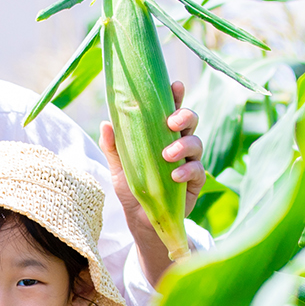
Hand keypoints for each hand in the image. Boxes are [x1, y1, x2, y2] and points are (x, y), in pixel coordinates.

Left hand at [101, 79, 204, 286]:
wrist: (141, 220)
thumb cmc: (132, 187)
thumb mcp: (119, 166)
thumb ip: (113, 146)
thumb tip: (106, 123)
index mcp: (162, 134)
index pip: (171, 109)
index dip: (175, 96)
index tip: (175, 85)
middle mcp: (179, 144)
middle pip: (190, 121)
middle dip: (185, 116)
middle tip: (171, 122)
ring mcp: (189, 162)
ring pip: (197, 143)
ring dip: (184, 145)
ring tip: (168, 154)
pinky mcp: (195, 182)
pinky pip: (198, 171)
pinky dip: (187, 171)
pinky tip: (175, 175)